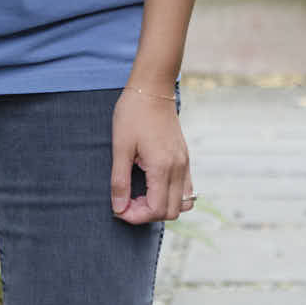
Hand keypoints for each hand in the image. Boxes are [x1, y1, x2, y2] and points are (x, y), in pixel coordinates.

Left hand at [111, 88, 193, 224]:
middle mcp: (178, 168)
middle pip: (171, 212)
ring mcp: (184, 162)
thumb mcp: (120, 147)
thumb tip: (119, 208)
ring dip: (162, 206)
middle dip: (147, 214)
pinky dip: (171, 196)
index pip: (156, 210)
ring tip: (142, 195)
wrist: (152, 88)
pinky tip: (153, 185)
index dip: (135, 216)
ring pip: (182, 203)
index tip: (119, 208)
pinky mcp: (185, 157)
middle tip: (128, 201)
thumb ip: (120, 181)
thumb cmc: (133, 114)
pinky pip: (186, 188)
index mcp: (162, 167)